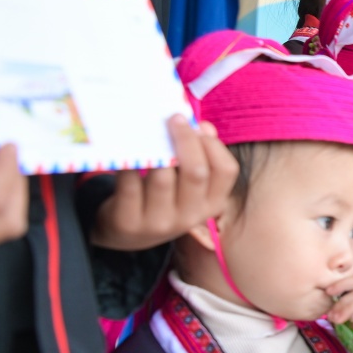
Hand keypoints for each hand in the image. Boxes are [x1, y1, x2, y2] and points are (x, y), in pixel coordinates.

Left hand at [90, 117, 237, 250]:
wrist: (126, 233)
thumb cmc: (161, 199)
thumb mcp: (187, 186)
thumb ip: (199, 158)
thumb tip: (204, 127)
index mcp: (211, 205)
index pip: (226, 171)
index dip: (213, 144)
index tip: (197, 125)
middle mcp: (190, 216)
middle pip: (196, 172)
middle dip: (186, 140)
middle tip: (174, 119)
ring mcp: (159, 222)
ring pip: (162, 178)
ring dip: (155, 149)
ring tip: (148, 130)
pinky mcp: (128, 221)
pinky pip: (130, 182)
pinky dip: (127, 162)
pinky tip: (126, 149)